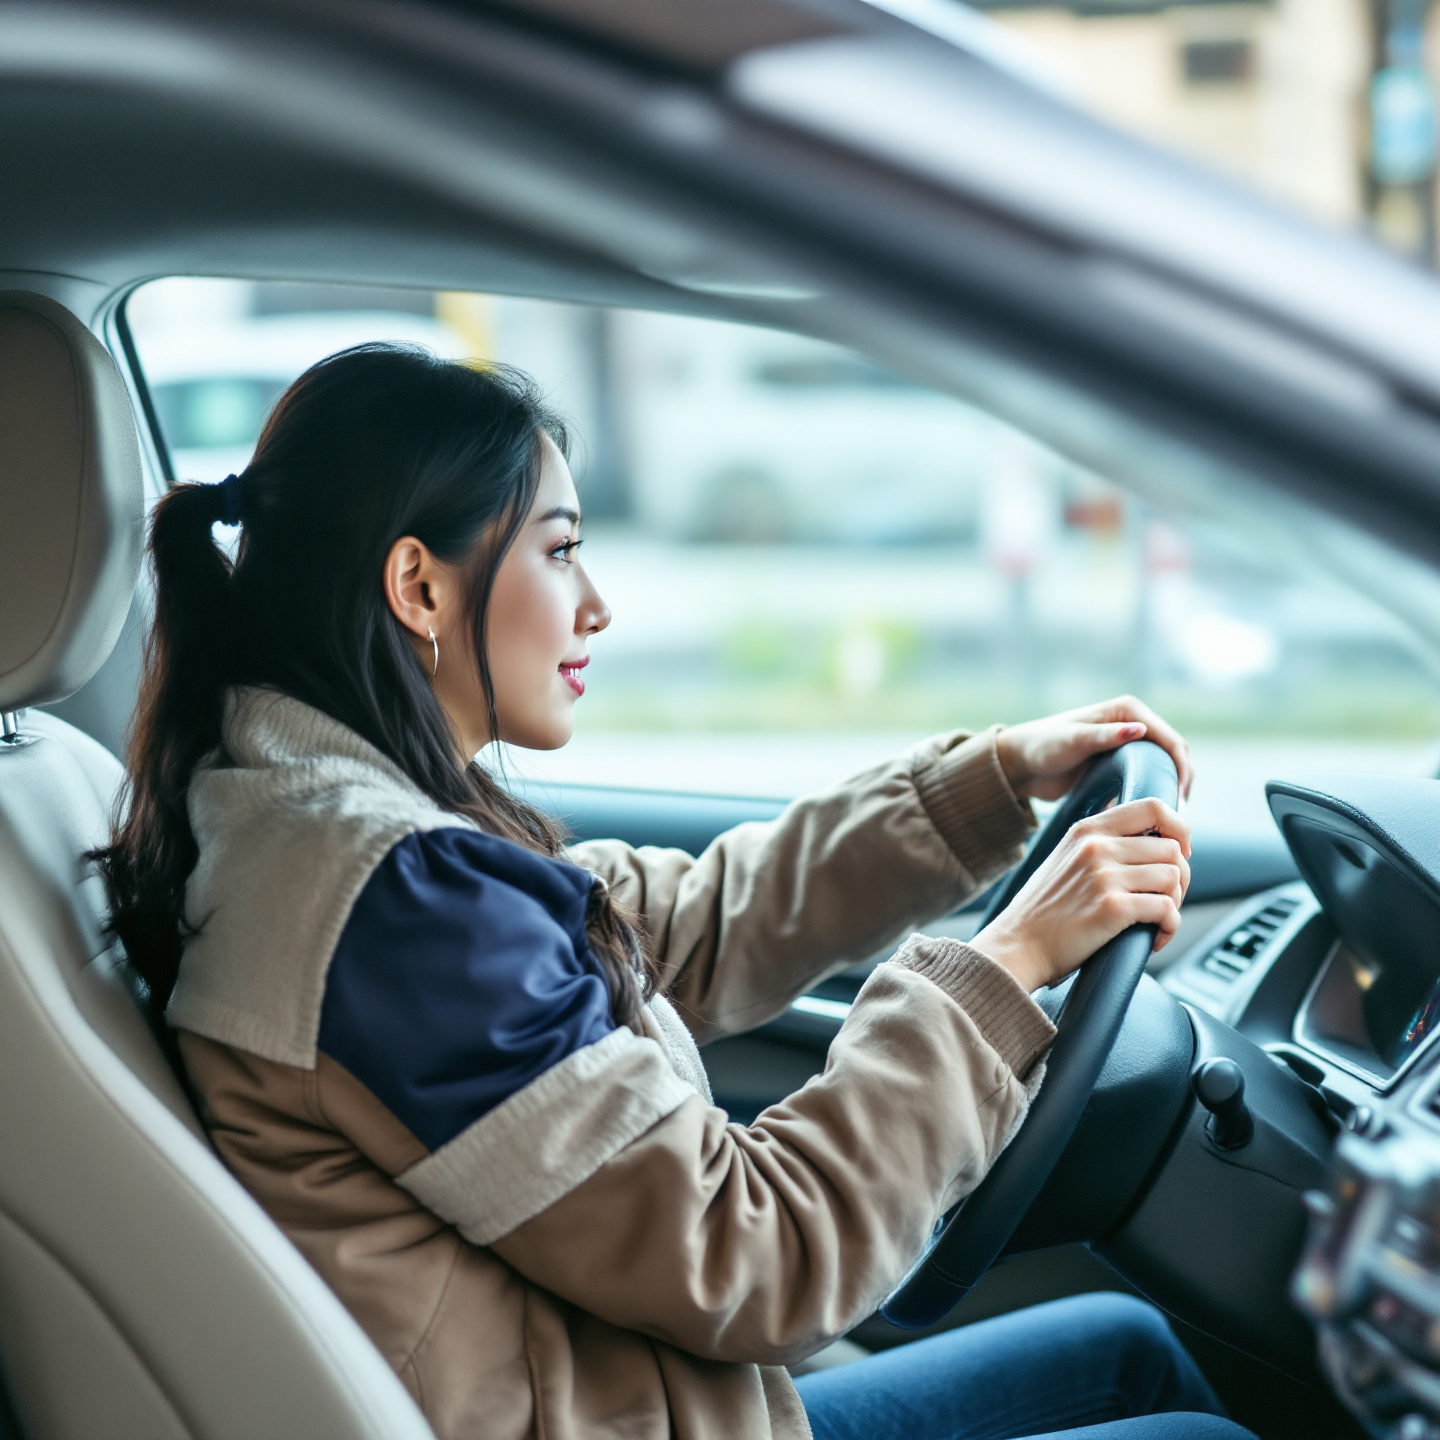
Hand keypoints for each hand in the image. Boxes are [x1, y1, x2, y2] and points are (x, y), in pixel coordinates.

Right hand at [973, 798, 1190, 992]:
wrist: (1018, 946)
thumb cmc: (1045, 910)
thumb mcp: (1067, 858)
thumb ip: (1102, 843)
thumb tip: (1153, 840)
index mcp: (1087, 830)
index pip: (1153, 806)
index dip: (1178, 828)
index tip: (1180, 852)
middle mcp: (1096, 846)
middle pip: (1172, 849)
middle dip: (1181, 879)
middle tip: (1166, 901)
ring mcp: (1103, 876)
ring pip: (1173, 878)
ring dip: (1175, 905)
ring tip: (1157, 921)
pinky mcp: (1111, 908)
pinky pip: (1167, 909)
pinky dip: (1169, 927)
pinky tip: (1154, 938)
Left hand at [995, 696, 1193, 802]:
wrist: (1020, 765)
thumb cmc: (1043, 746)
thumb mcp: (1073, 740)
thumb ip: (1105, 735)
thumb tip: (1140, 730)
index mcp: (1128, 711)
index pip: (1170, 739)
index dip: (1182, 766)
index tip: (1180, 796)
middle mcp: (1133, 726)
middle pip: (1172, 755)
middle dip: (1180, 781)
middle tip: (1178, 815)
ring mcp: (1127, 747)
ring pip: (1161, 770)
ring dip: (1168, 790)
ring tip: (1170, 821)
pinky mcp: (1118, 767)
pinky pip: (1144, 781)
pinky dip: (1151, 796)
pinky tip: (1152, 819)